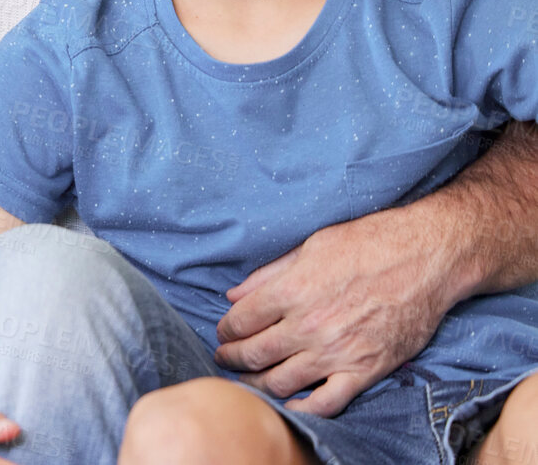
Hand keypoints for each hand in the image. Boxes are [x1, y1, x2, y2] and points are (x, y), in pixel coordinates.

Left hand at [214, 210, 452, 415]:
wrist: (427, 258)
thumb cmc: (369, 243)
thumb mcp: (310, 246)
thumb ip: (269, 275)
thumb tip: (233, 295)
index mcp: (291, 291)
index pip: (240, 320)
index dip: (226, 329)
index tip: (225, 331)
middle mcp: (309, 326)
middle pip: (253, 353)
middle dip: (232, 357)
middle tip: (227, 357)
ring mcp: (337, 352)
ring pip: (281, 381)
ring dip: (257, 383)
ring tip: (249, 379)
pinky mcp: (365, 371)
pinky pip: (327, 403)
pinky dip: (303, 410)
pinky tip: (289, 404)